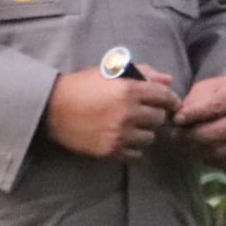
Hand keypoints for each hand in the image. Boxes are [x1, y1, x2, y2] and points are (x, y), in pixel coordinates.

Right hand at [42, 67, 175, 160]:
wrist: (54, 109)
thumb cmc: (83, 85)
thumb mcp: (111, 71)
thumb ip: (143, 72)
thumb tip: (168, 80)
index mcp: (129, 89)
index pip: (165, 96)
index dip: (170, 99)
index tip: (169, 103)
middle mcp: (128, 113)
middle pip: (160, 118)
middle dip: (154, 115)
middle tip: (144, 113)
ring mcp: (120, 134)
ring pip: (150, 138)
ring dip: (144, 132)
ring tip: (130, 126)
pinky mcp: (111, 151)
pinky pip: (136, 154)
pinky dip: (132, 147)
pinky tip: (121, 138)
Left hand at [173, 75, 225, 169]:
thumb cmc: (224, 94)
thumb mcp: (209, 88)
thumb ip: (194, 102)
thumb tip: (178, 119)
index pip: (214, 107)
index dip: (192, 115)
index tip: (176, 119)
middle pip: (215, 133)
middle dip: (191, 136)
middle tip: (176, 134)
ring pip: (217, 151)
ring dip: (197, 148)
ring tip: (187, 141)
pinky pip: (222, 162)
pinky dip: (207, 157)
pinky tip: (201, 147)